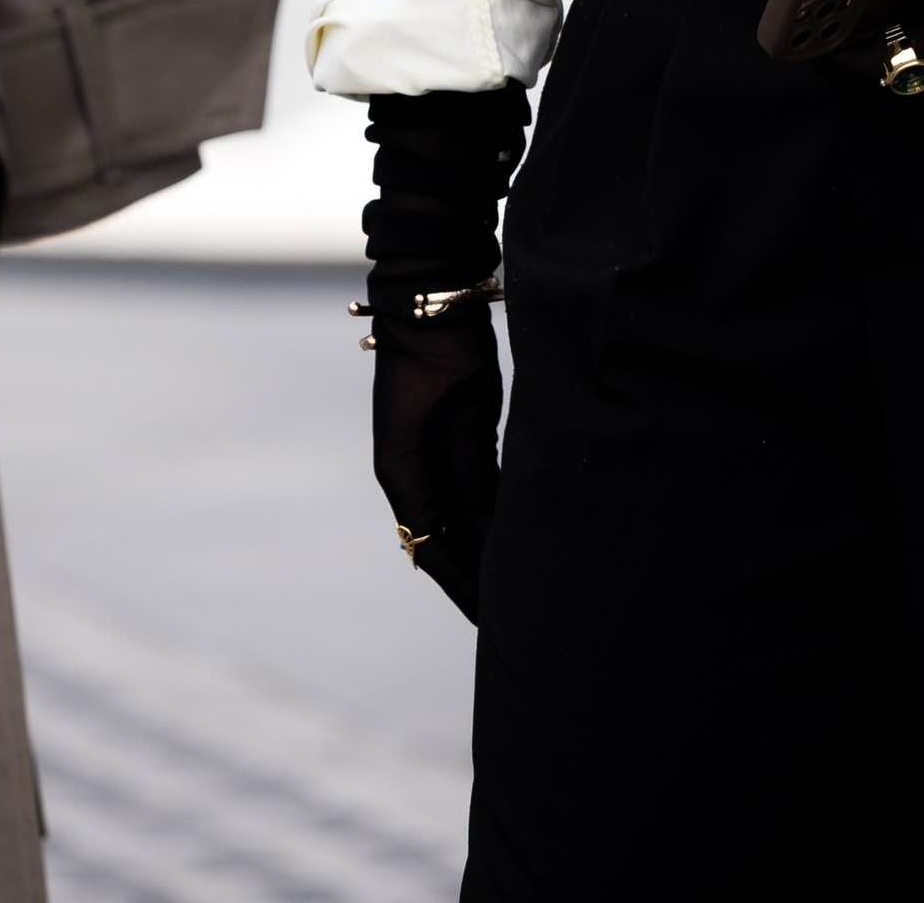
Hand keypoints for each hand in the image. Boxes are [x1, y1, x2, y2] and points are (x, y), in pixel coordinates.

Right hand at [370, 293, 503, 618]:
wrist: (435, 302)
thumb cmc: (443, 364)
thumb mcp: (462, 431)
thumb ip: (477, 490)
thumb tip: (493, 547)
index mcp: (402, 477)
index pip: (433, 551)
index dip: (463, 588)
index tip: (492, 622)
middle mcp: (414, 472)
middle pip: (446, 537)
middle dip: (476, 574)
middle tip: (514, 608)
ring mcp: (433, 451)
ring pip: (462, 513)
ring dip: (486, 542)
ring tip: (521, 576)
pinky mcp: (457, 432)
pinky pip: (474, 485)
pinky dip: (493, 509)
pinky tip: (518, 524)